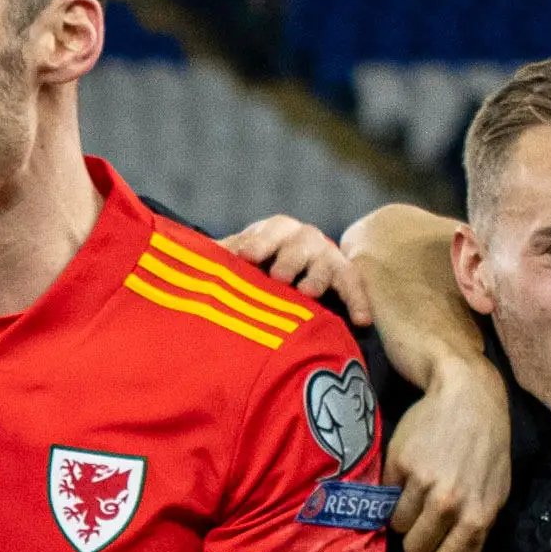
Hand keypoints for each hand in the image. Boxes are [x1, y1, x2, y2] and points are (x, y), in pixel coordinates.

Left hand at [221, 216, 368, 325]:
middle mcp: (304, 238)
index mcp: (276, 231)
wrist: (283, 266)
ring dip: (318, 278)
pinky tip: (362, 321)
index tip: (244, 258)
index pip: (270, 231)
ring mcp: (326, 256)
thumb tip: (188, 262)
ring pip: (327, 264)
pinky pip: (354, 287)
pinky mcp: (342, 275)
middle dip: (289, 260)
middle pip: (301, 244)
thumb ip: (217, 259)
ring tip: (308, 294)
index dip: (258, 243)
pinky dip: (359, 302)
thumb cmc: (250, 264)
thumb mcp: (234, 258)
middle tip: (278, 278)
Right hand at [383, 350, 511, 551]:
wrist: (469, 398)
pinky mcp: (399, 466)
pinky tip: (409, 470)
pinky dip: (392, 490)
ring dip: (402, 513)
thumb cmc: (485, 452)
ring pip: (397, 525)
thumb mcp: (492, 499)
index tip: (439, 539)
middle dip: (418, 536)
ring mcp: (423, 483)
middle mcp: (451, 501)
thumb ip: (476, 548)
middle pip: (416, 548)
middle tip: (426, 513)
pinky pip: (384, 497)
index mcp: (479, 514)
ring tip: (416, 490)